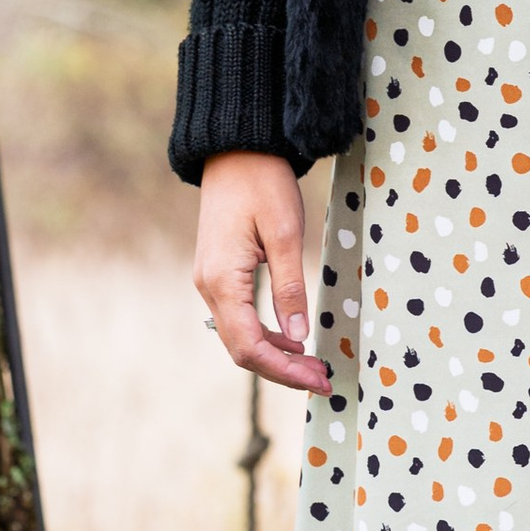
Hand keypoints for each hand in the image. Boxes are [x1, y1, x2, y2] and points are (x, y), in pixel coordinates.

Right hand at [195, 151, 329, 390]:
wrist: (235, 150)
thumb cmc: (262, 183)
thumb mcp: (284, 233)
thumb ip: (290, 287)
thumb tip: (298, 336)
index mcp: (222, 280)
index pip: (250, 346)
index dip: (284, 371)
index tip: (318, 379)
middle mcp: (208, 286)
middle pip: (241, 349)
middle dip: (281, 371)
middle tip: (321, 380)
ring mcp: (210, 280)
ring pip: (238, 336)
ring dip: (274, 356)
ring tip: (311, 365)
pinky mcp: (218, 273)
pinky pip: (237, 317)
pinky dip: (264, 335)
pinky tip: (291, 339)